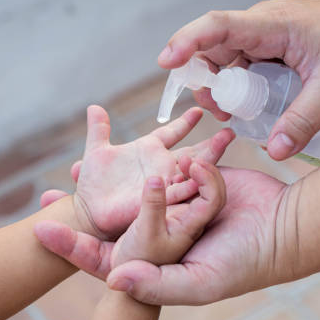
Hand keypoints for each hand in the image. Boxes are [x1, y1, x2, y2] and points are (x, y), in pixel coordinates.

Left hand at [36, 166, 299, 304]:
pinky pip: (172, 168)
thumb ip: (155, 284)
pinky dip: (173, 163)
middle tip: (48, 193)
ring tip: (77, 165)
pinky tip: (178, 162)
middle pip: (113, 222)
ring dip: (110, 178)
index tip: (41, 230)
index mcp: (157, 261)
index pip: (107, 259)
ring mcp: (177, 206)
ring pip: (137, 190)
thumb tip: (112, 281)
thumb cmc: (242, 264)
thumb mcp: (197, 284)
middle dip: (81, 208)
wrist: (281, 229)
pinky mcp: (194, 182)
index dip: (74, 247)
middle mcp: (162, 234)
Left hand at [71, 105, 233, 238]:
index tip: (199, 110)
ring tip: (225, 139)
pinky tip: (204, 171)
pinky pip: (182, 191)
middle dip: (211, 143)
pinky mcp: (161, 201)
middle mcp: (161, 167)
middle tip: (229, 130)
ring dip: (210, 156)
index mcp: (148, 151)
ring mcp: (164, 184)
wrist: (90, 212)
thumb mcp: (95, 153)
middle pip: (192, 152)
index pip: (172, 133)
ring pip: (193, 169)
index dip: (185, 122)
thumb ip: (98, 130)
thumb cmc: (92, 186)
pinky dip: (194, 181)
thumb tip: (94, 106)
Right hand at [157, 0, 319, 159]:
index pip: (219, 26)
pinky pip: (240, 67)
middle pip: (211, 48)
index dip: (188, 42)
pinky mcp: (267, 48)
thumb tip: (274, 151)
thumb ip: (305, 119)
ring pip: (223, 61)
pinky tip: (249, 109)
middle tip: (220, 114)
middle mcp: (259, 28)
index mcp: (272, 26)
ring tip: (234, 116)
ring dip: (221, 89)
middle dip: (204, 81)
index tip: (167, 63)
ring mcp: (262, 37)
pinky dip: (237, 89)